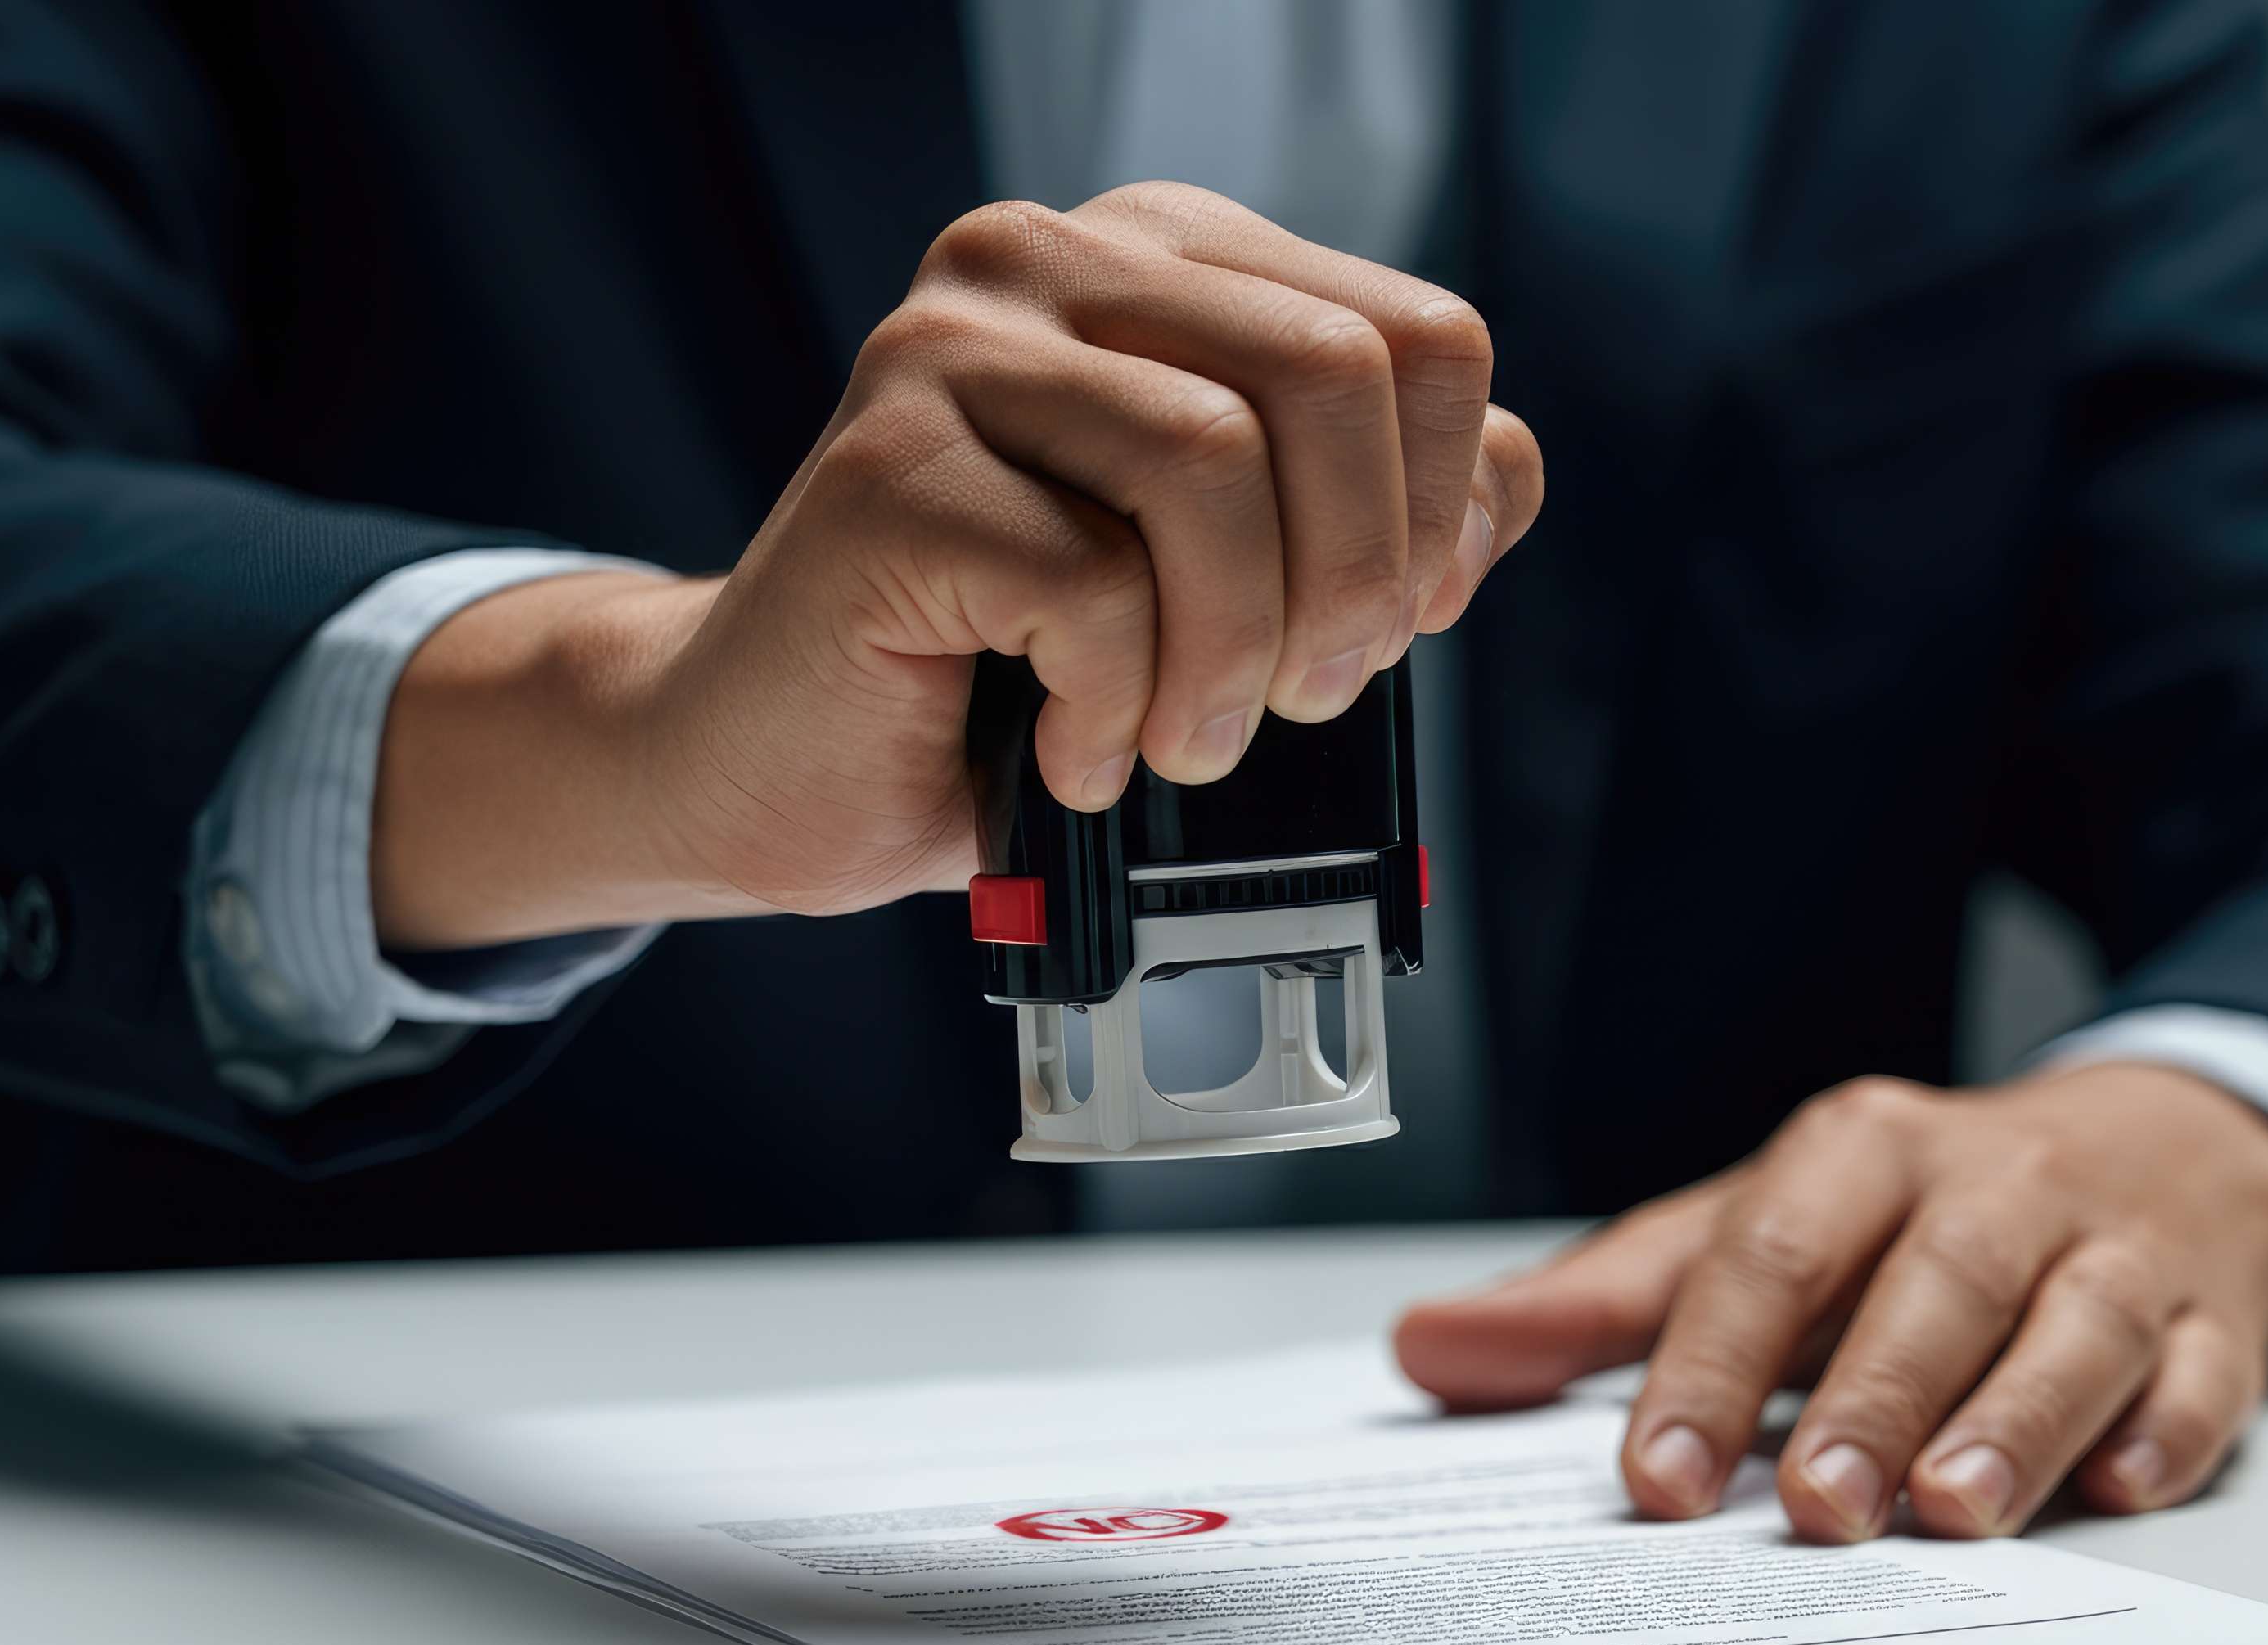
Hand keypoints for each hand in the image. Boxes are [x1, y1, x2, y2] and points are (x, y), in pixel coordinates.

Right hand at [370, 182, 1542, 947]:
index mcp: (1157, 260)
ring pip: (1215, 465)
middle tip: (1300, 699)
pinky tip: (1068, 747)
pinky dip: (1112, 709)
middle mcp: (1050, 260)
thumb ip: (1371, 511)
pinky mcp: (888, 467)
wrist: (778, 761)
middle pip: (1333, 373)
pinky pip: (1093, 585)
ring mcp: (953, 349)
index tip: (1388, 622)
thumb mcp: (1232, 583)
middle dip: (1354, 584)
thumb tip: (1489, 494)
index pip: (1413, 335)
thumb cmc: (1006, 678)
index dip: (1437, 507)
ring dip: (1231, 657)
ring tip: (1180, 737)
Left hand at [1391, 1065, 2267, 1538]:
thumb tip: (1428, 1350)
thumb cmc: (1921, 1214)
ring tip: (1954, 1511)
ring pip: (2076, 1323)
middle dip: (1873, 1397)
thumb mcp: (1752, 1231)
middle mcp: (1990, 1187)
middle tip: (1815, 1508)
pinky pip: (2204, 1373)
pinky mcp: (2218, 1319)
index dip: (1708, 1366)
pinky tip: (2123, 1483)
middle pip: (1933, 1282)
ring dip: (2018, 1419)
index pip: (1769, 1253)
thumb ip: (1597, 1304)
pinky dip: (2167, 1430)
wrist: (2164, 1148)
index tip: (1658, 1475)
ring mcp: (2115, 1249)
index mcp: (1859, 1153)